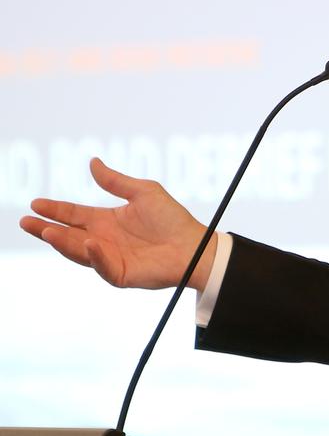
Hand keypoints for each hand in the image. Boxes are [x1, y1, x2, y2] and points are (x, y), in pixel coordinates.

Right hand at [19, 157, 213, 290]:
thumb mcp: (143, 192)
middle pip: (68, 235)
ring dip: (62, 242)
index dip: (55, 210)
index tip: (35, 203)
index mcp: (107, 220)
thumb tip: (92, 162)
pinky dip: (95, 256)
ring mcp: (110, 258)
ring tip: (47, 232)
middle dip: (46, 229)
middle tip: (26, 221)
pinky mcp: (121, 273)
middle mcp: (103, 240)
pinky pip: (103, 266)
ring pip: (79, 251)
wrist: (194, 244)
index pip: (74, 214)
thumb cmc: (172, 218)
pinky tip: (88, 242)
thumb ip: (115, 181)